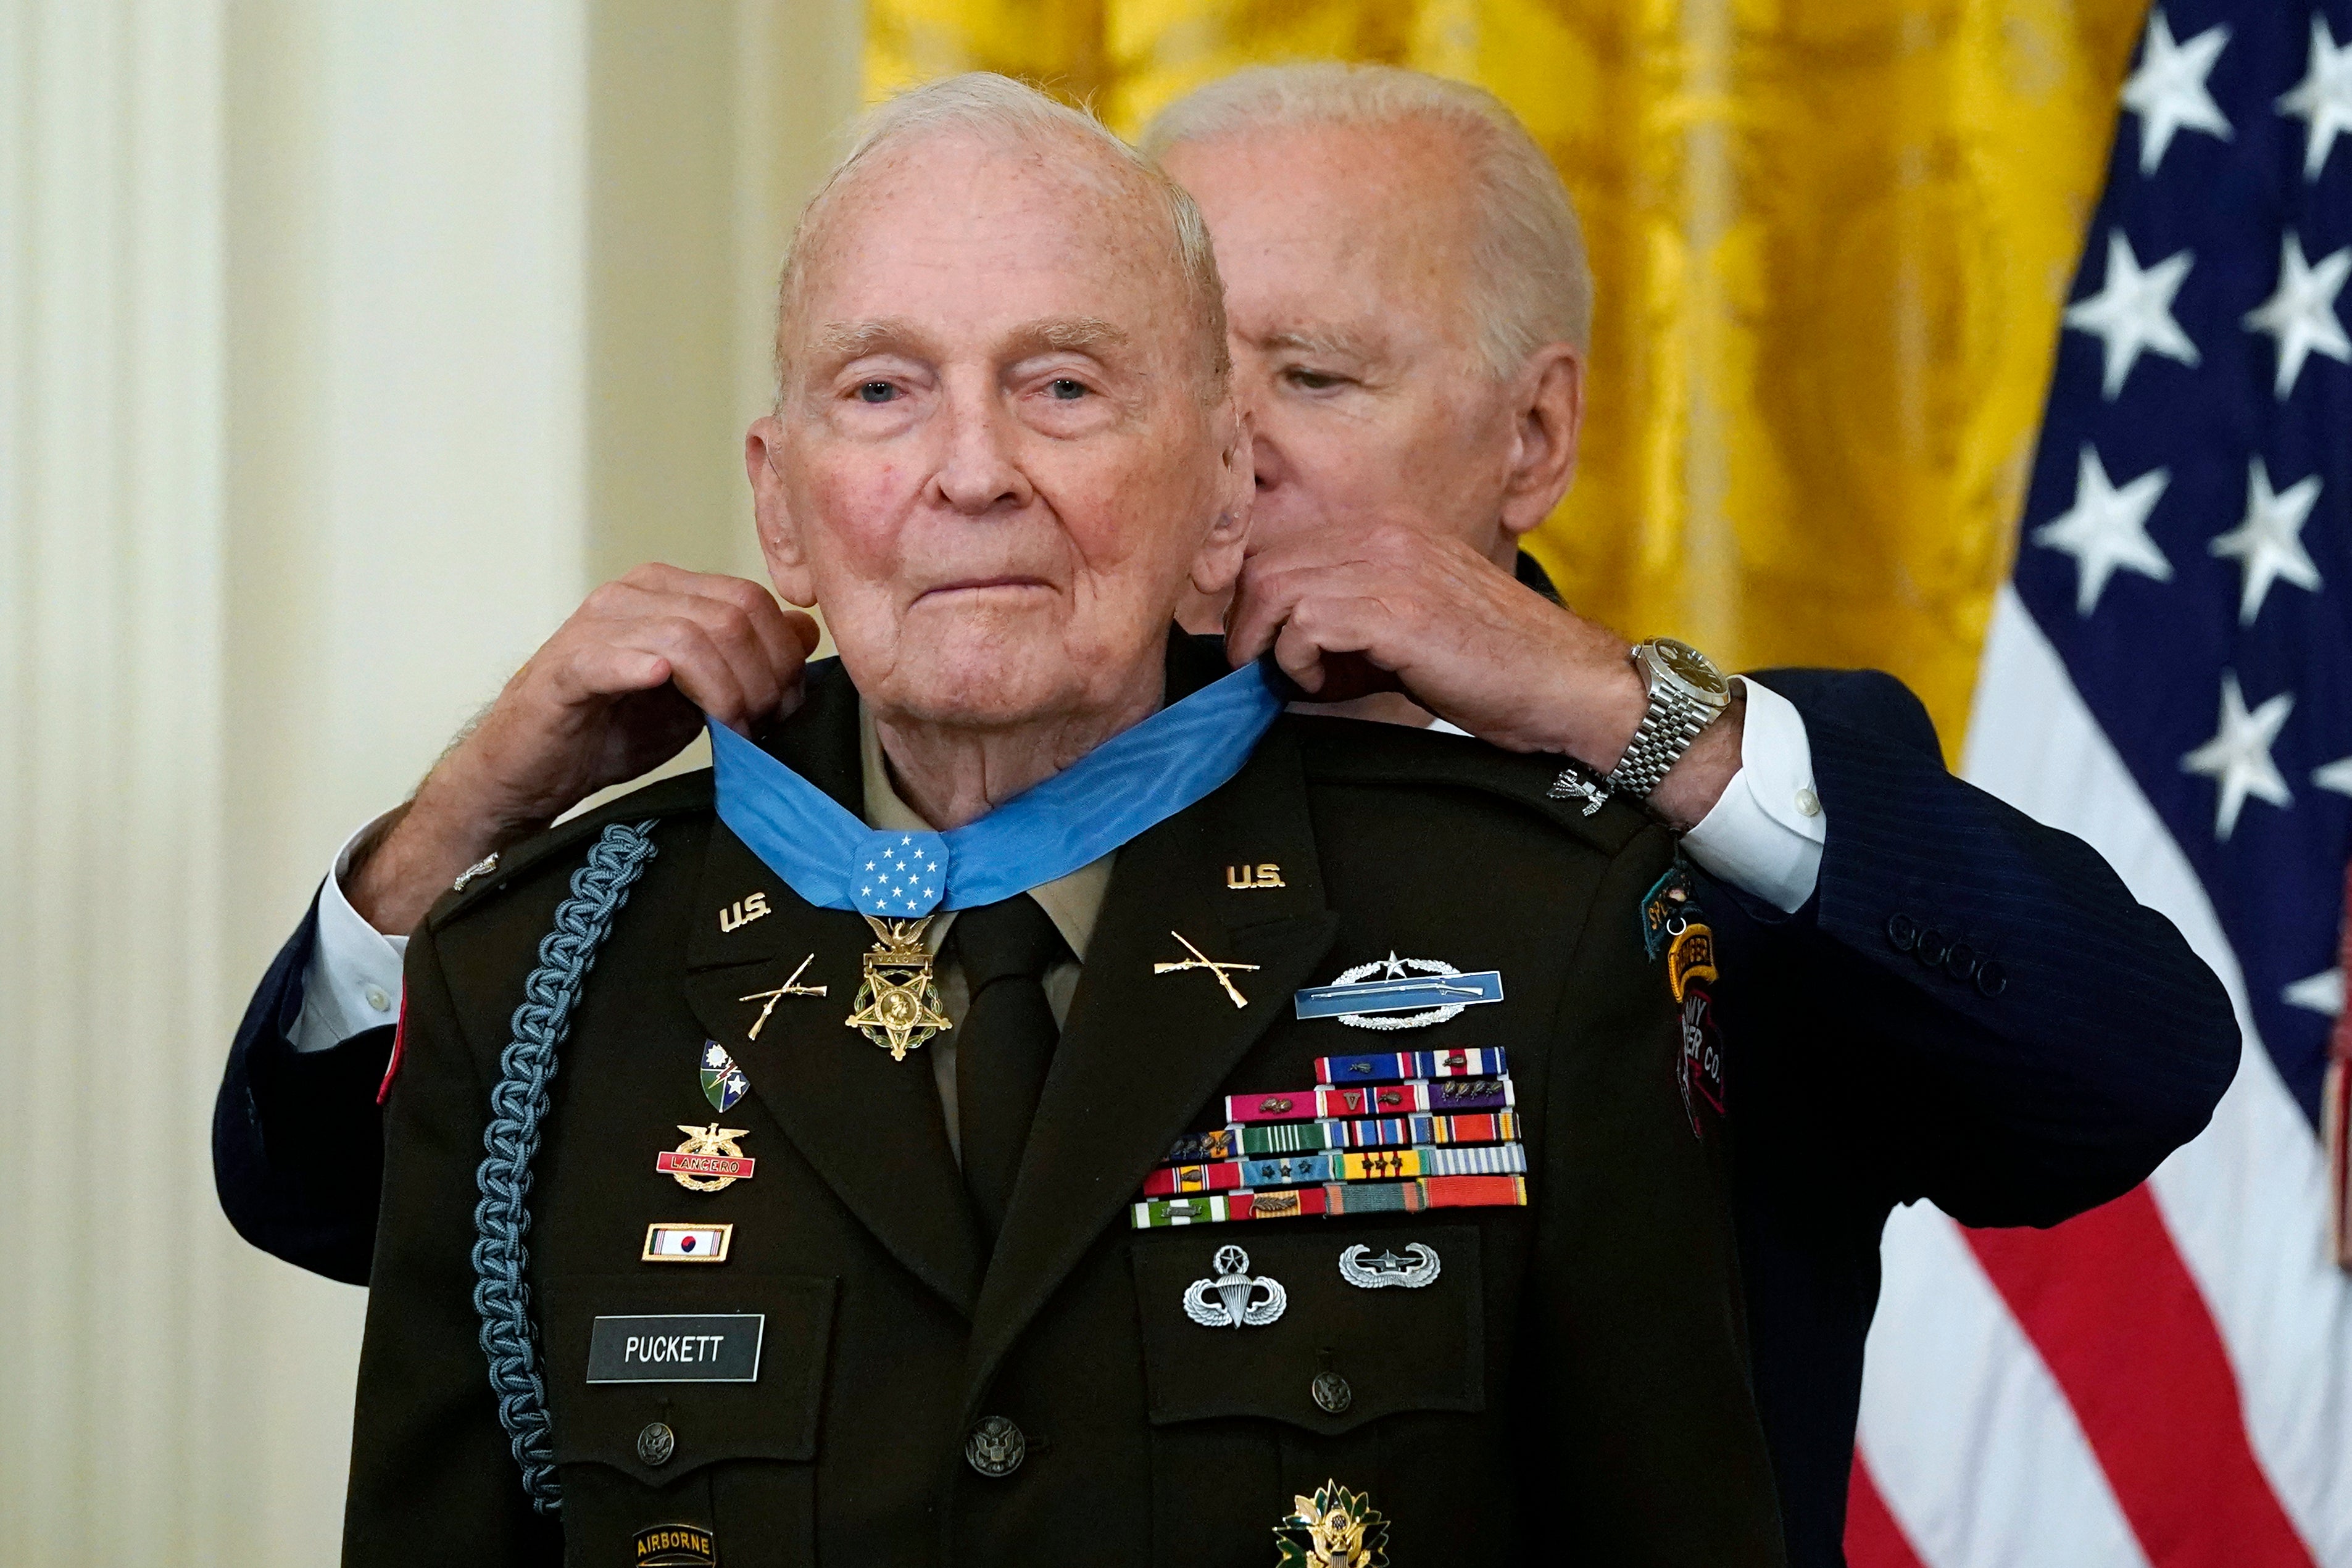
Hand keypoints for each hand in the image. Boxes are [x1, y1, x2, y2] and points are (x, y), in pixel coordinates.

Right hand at [346, 565, 820, 934]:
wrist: (533, 771)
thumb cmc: (611, 731)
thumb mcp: (697, 695)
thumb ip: (746, 662)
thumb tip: (805, 635)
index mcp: (670, 591)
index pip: (753, 601)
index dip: (783, 658)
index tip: (783, 710)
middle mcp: (636, 594)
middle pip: (732, 616)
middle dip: (762, 679)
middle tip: (759, 726)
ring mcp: (597, 624)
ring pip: (691, 636)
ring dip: (725, 692)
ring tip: (729, 731)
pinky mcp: (566, 665)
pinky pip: (615, 655)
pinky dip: (648, 669)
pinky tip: (663, 686)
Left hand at [1222, 523, 1741, 830]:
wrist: (1565, 685)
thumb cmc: (1493, 668)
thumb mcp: (1413, 625)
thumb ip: (1354, 619)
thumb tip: (1284, 647)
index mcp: (1390, 531)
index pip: (1284, 545)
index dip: (1260, 600)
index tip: (1264, 646)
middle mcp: (1385, 534)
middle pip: (1265, 562)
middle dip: (1250, 623)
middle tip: (1265, 669)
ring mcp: (1390, 566)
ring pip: (1273, 588)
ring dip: (1272, 644)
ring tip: (1301, 678)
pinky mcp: (1394, 609)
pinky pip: (1303, 623)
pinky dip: (1300, 662)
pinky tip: (1332, 685)